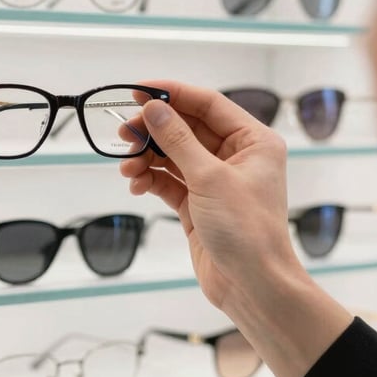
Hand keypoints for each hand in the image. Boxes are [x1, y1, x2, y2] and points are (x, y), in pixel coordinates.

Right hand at [120, 81, 303, 312]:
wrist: (252, 286)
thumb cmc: (245, 230)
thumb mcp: (209, 178)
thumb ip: (177, 140)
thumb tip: (152, 109)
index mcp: (252, 141)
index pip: (208, 104)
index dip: (172, 94)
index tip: (138, 91)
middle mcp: (235, 156)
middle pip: (186, 128)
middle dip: (153, 131)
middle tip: (123, 134)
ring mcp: (215, 180)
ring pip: (173, 155)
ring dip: (147, 157)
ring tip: (127, 168)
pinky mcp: (197, 203)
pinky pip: (168, 180)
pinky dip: (150, 179)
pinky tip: (136, 185)